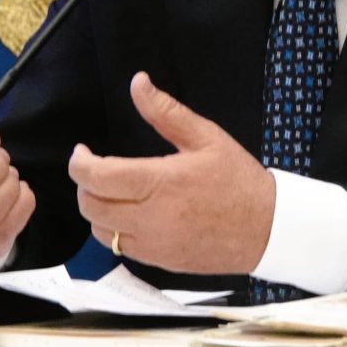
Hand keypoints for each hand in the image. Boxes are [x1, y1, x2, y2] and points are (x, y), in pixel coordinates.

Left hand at [68, 72, 274, 273]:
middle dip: (85, 185)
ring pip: (101, 232)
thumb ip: (166, 111)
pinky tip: (131, 214)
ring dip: (97, 211)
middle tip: (96, 169)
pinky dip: (115, 231)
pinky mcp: (160, 263)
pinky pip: (121, 249)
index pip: (98, 178)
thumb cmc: (236, 178)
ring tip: (113, 191)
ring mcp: (154, 245)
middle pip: (91, 207)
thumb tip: (138, 82)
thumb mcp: (206, 136)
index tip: (83, 152)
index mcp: (160, 183)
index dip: (80, 164)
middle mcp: (150, 218)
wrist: (267, 227)